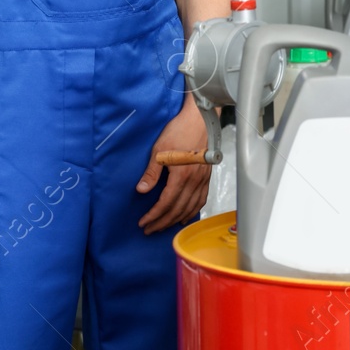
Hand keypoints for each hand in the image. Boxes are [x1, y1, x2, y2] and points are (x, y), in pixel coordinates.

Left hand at [137, 100, 211, 233]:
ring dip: (176, 220)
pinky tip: (185, 215)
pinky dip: (192, 211)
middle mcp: (194, 181)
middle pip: (177, 209)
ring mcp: (203, 180)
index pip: (166, 203)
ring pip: (190, 207)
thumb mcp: (159, 149)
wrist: (200, 119)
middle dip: (162, 222)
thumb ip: (151, 172)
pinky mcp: (207, 176)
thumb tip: (142, 190)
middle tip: (149, 230)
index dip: (154, 215)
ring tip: (164, 226)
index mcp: (181, 175)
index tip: (143, 222)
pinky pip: (201, 199)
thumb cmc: (180, 130)